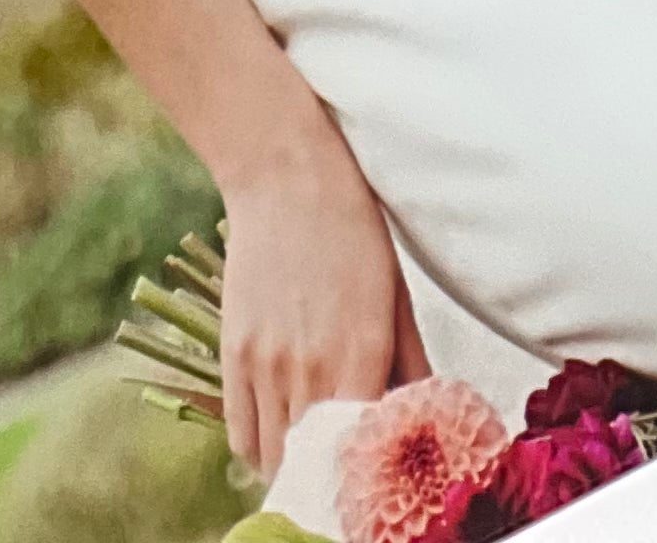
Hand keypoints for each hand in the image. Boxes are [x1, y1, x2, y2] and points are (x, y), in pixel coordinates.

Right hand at [218, 127, 429, 478]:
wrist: (284, 175)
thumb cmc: (352, 229)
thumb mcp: (397, 296)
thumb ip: (412, 366)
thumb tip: (423, 417)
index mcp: (363, 356)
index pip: (366, 457)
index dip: (372, 478)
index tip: (378, 481)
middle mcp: (313, 368)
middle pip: (319, 468)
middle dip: (335, 480)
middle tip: (347, 476)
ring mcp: (266, 364)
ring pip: (277, 460)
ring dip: (296, 470)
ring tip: (313, 459)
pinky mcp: (233, 353)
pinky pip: (241, 435)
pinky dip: (260, 450)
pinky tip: (279, 438)